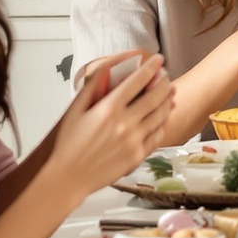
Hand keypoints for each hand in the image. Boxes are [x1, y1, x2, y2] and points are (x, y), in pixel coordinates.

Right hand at [52, 54, 174, 195]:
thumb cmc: (66, 145)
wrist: (66, 177)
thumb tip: (106, 68)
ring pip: (160, 116)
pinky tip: (162, 118)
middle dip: (163, 83)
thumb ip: (92, 87)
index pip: (137, 81)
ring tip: (170, 93)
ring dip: (167, 101)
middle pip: (155, 97)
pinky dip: (162, 123)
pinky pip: (157, 136)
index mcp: (109, 109)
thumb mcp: (74, 110)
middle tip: (166, 76)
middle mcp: (125, 124)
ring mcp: (134, 141)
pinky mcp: (137, 156)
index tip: (158, 60)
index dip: (151, 68)